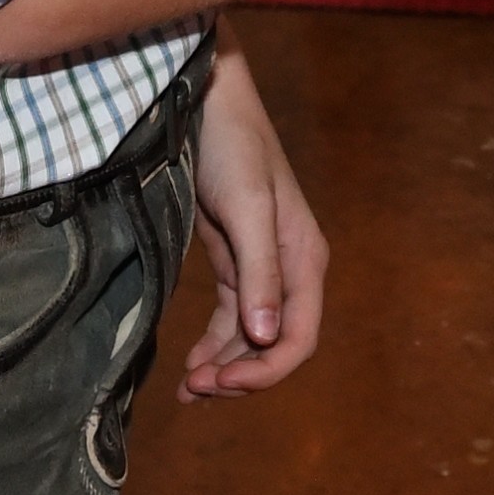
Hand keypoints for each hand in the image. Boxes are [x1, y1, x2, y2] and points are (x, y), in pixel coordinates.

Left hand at [179, 34, 327, 397]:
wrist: (206, 103)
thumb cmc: (233, 149)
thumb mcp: (247, 209)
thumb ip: (259, 273)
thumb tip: (267, 338)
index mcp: (304, 260)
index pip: (298, 338)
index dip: (265, 371)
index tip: (221, 382)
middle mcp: (289, 269)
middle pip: (274, 345)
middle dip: (240, 374)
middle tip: (196, 391)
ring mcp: (262, 266)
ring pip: (250, 336)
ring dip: (224, 366)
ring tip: (189, 390)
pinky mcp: (234, 259)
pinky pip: (231, 317)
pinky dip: (214, 344)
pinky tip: (193, 365)